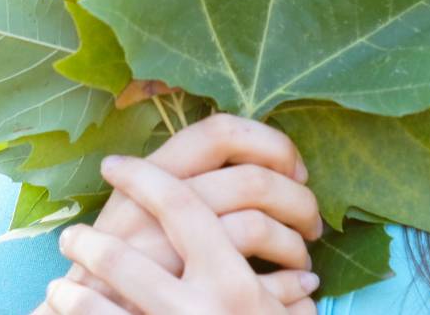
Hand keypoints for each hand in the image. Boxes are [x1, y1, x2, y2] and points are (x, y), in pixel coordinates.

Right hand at [48, 154, 320, 313]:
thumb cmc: (118, 270)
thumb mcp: (136, 214)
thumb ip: (181, 185)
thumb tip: (256, 165)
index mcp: (151, 176)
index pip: (220, 131)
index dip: (269, 142)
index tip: (293, 168)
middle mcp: (161, 208)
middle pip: (253, 179)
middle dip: (298, 197)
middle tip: (311, 221)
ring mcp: (175, 258)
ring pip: (259, 226)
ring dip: (296, 241)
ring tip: (302, 257)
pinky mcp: (193, 298)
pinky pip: (261, 279)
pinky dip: (293, 280)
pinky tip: (298, 285)